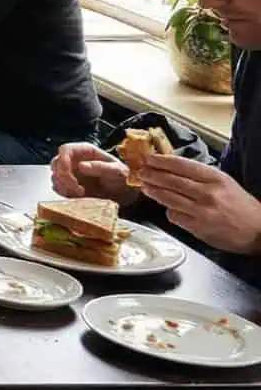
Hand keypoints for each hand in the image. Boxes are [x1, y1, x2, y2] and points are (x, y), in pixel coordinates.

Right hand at [50, 143, 137, 203]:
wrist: (122, 193)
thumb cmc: (122, 178)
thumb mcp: (117, 171)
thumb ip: (101, 167)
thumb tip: (81, 166)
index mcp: (85, 151)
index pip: (65, 150)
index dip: (63, 161)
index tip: (69, 176)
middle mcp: (74, 159)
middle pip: (56, 163)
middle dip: (63, 178)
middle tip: (77, 188)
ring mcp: (70, 172)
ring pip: (55, 176)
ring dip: (65, 187)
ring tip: (81, 193)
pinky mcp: (68, 184)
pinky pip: (58, 187)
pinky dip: (65, 193)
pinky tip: (78, 196)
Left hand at [136, 155, 260, 254]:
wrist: (258, 230)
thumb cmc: (240, 206)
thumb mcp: (224, 183)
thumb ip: (200, 176)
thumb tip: (172, 169)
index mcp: (216, 178)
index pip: (182, 165)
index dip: (162, 161)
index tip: (149, 158)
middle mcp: (209, 193)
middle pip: (171, 180)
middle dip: (152, 175)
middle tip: (141, 172)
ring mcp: (202, 211)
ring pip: (169, 198)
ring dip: (154, 191)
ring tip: (146, 187)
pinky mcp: (198, 228)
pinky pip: (174, 216)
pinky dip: (169, 211)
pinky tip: (168, 208)